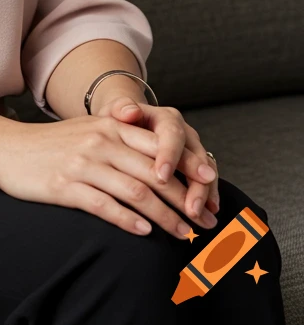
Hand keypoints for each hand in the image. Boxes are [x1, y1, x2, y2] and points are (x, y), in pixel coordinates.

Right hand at [0, 113, 219, 241]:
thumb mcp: (89, 130)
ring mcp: (82, 164)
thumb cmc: (51, 144)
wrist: (6, 148)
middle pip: (154, 173)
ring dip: (165, 217)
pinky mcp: (66, 186)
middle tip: (206, 222)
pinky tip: (144, 234)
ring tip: (184, 234)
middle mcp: (100, 141)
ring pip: (136, 192)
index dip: (188, 170)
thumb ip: (122, 138)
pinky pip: (104, 206)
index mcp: (109, 126)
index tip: (211, 191)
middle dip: (186, 200)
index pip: (159, 148)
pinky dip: (128, 221)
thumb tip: (162, 160)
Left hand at [94, 95, 218, 223]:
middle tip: (190, 208)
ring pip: (205, 170)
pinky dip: (208, 196)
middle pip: (195, 156)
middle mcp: (184, 132)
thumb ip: (121, 109)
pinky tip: (207, 212)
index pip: (171, 134)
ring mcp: (192, 149)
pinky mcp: (196, 165)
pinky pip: (207, 180)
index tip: (161, 177)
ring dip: (203, 194)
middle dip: (195, 183)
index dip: (169, 155)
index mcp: (165, 118)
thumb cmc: (119, 121)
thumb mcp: (115, 112)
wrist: (128, 122)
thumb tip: (130, 111)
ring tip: (197, 215)